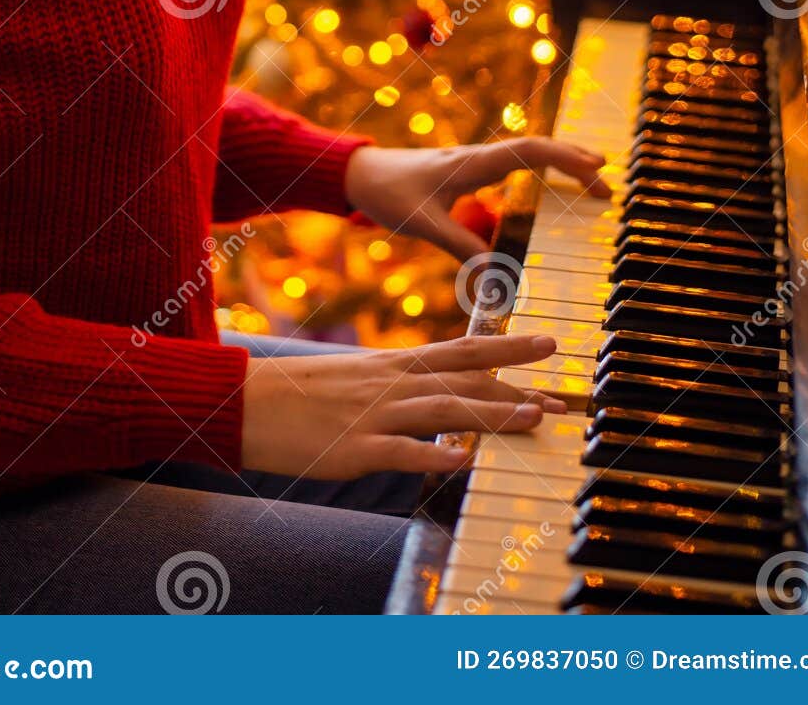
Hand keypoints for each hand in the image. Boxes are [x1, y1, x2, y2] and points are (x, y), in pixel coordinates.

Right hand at [240, 331, 567, 477]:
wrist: (247, 401)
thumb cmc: (301, 394)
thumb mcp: (357, 378)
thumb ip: (399, 385)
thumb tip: (438, 398)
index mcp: (394, 364)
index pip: (462, 350)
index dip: (507, 347)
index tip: (547, 347)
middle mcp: (392, 383)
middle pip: (464, 376)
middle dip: (516, 381)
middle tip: (560, 390)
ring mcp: (375, 414)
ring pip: (443, 409)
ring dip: (491, 414)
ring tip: (532, 417)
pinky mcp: (355, 448)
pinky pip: (400, 452)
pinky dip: (432, 455)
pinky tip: (461, 461)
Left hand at [343, 135, 609, 262]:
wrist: (361, 173)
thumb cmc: (388, 193)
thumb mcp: (423, 224)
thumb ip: (460, 248)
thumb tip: (498, 281)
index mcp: (473, 163)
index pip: (530, 150)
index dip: (566, 157)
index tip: (597, 170)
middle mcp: (479, 157)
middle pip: (538, 148)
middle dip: (575, 161)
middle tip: (609, 184)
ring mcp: (476, 162)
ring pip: (529, 154)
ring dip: (562, 164)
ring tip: (595, 181)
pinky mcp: (469, 172)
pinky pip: (515, 165)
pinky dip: (541, 172)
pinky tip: (553, 187)